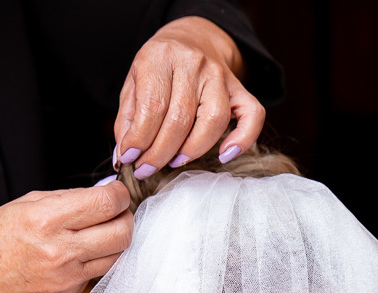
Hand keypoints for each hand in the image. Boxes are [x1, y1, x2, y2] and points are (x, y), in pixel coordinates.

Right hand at [0, 181, 132, 292]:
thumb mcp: (23, 205)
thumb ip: (66, 198)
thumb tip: (101, 193)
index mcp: (46, 221)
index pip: (106, 204)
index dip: (119, 194)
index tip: (117, 191)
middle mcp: (61, 251)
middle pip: (122, 232)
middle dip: (126, 217)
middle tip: (116, 211)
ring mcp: (68, 276)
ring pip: (117, 254)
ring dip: (116, 239)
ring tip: (100, 230)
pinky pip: (99, 271)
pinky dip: (98, 258)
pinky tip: (80, 251)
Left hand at [113, 16, 263, 175]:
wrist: (192, 38)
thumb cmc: (159, 68)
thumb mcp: (133, 84)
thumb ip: (128, 120)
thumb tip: (124, 157)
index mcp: (160, 56)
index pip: (153, 107)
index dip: (140, 140)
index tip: (131, 159)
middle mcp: (193, 63)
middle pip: (180, 119)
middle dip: (161, 153)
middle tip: (148, 169)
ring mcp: (220, 75)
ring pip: (214, 121)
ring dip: (193, 150)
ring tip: (175, 161)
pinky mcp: (240, 88)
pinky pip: (252, 116)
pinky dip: (242, 139)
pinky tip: (223, 155)